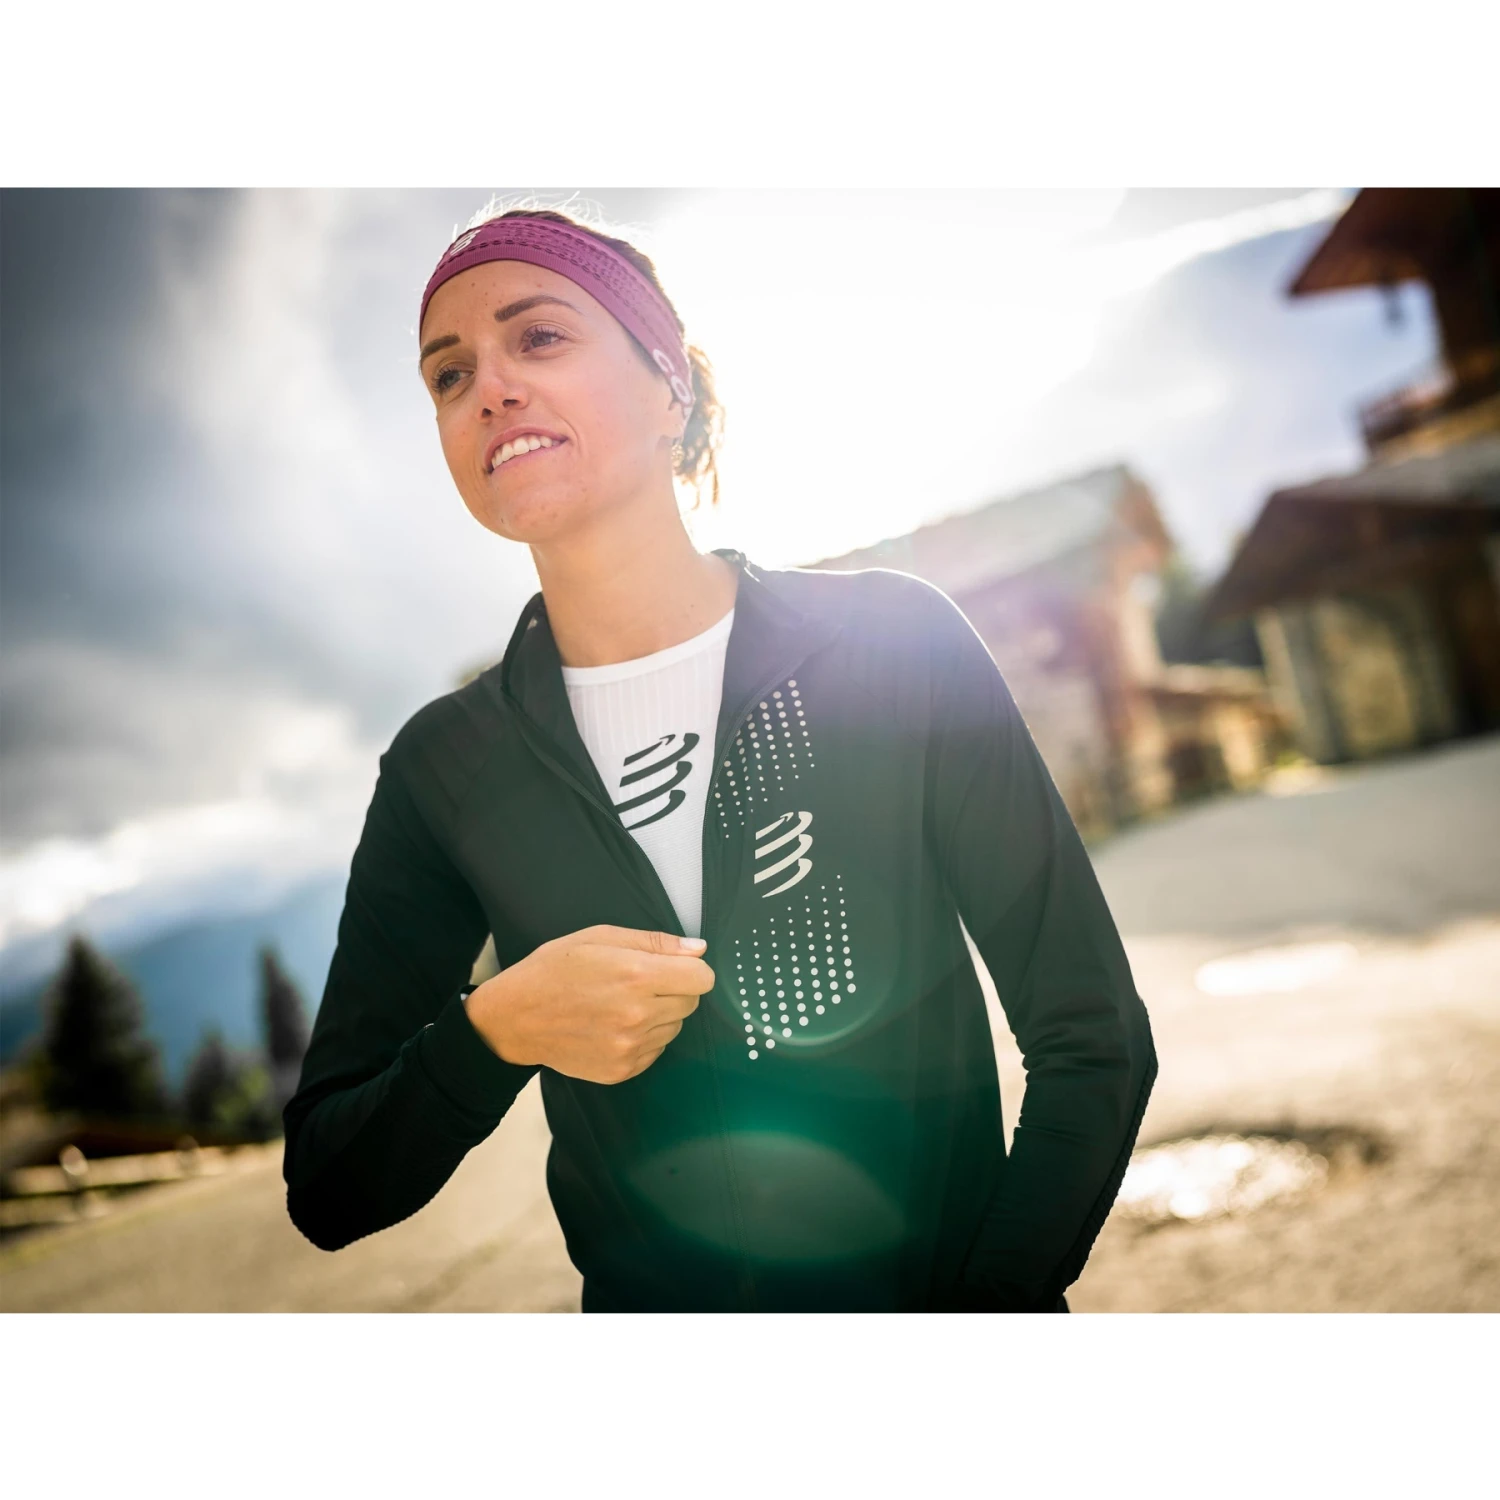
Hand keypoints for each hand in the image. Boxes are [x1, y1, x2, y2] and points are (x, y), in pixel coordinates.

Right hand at [464, 924, 714, 1084]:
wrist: (514, 1019)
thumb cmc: (553, 970)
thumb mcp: (599, 937)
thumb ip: (654, 942)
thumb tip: (697, 950)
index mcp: (636, 976)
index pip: (702, 979)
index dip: (691, 969)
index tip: (674, 967)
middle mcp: (638, 1015)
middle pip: (691, 1004)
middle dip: (674, 990)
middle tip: (639, 983)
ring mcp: (630, 1048)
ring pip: (674, 1028)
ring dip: (659, 1015)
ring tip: (621, 1005)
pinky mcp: (622, 1070)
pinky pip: (655, 1051)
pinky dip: (643, 1038)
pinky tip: (613, 1026)